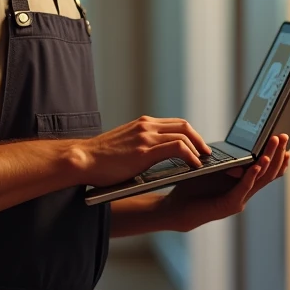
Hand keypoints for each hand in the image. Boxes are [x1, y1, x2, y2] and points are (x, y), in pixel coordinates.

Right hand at [80, 115, 210, 187]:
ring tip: (204, 161)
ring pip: (184, 135)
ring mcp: (146, 136)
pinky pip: (178, 148)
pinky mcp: (145, 150)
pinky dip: (191, 155)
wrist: (83, 159)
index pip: (174, 123)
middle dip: (199, 139)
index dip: (190, 134)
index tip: (198, 145)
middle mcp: (146, 126)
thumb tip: (152, 155)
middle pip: (183, 126)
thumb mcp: (124, 145)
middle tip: (206, 152)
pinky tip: (195, 165)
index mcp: (141, 124)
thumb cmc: (100, 158)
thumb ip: (139, 144)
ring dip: (198, 148)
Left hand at [157, 135, 289, 231]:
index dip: (277, 155)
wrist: (175, 208)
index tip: (284, 139)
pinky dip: (251, 176)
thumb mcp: (213, 167)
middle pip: (268, 172)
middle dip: (277, 153)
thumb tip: (240, 142)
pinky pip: (244, 188)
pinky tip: (257, 165)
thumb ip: (227, 158)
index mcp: (242, 184)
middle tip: (285, 136)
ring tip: (275, 146)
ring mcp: (239, 200)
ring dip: (268, 161)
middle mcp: (244, 192)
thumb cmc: (192, 186)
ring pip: (260, 179)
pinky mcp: (229, 205)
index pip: (266, 170)